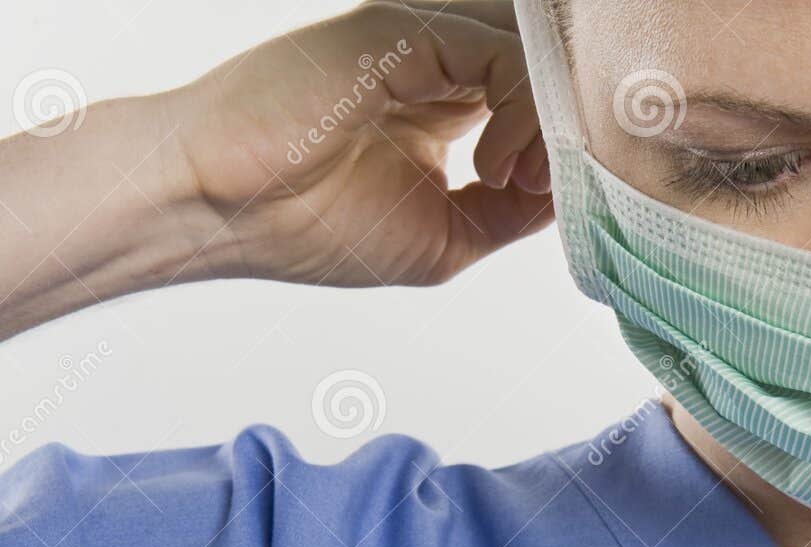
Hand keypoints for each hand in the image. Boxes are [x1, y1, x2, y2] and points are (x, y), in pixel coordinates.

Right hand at [166, 0, 552, 284]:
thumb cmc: (312, 228)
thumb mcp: (448, 237)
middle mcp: (440, 66)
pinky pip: (500, 52)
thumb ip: (514, 214)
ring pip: (531, 57)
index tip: (555, 204)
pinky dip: (520, 111)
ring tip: (514, 183)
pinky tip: (493, 168)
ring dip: (547, 126)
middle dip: (568, 132)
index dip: (566, 150)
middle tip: (544, 191)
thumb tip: (578, 201)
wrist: (221, 211)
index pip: (538, 103)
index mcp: (448, 105)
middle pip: (544, 74)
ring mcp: (422, 44)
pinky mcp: (403, 34)